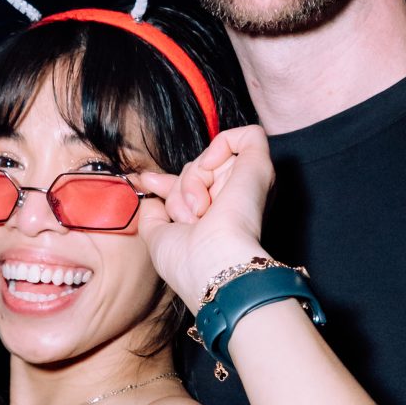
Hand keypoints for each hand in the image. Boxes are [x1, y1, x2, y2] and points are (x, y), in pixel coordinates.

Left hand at [133, 126, 275, 313]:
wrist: (216, 268)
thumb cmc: (190, 264)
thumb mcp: (159, 237)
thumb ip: (154, 212)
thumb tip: (152, 189)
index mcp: (218, 217)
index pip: (194, 187)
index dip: (168, 182)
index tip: (145, 182)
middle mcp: (235, 199)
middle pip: (197, 170)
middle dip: (180, 189)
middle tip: (186, 218)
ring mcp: (249, 182)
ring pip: (211, 157)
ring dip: (193, 180)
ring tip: (199, 211)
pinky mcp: (261, 166)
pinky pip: (246, 136)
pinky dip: (222, 145)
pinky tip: (211, 168)